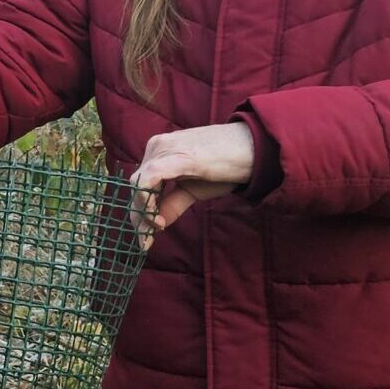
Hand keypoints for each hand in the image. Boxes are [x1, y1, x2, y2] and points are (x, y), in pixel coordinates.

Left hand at [129, 123, 253, 244]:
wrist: (254, 150)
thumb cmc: (226, 166)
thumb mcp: (194, 189)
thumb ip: (172, 203)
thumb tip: (156, 223)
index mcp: (160, 151)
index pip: (140, 184)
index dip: (140, 212)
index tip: (146, 238)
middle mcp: (157, 146)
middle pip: (135, 186)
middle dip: (139, 217)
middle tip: (145, 242)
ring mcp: (164, 149)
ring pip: (137, 185)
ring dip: (143, 213)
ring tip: (156, 230)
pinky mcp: (175, 157)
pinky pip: (147, 180)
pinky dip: (147, 202)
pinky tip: (158, 221)